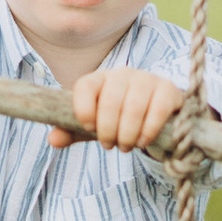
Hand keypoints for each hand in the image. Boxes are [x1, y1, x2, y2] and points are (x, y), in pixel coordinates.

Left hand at [56, 64, 188, 154]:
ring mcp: (147, 79)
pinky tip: (143, 141)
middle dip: (108, 131)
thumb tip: (53, 140)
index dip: (83, 111)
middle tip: (110, 145)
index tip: (88, 128)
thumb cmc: (120, 118)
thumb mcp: (94, 126)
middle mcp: (122, 74)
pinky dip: (148, 130)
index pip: (84, 87)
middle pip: (110, 101)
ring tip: (126, 146)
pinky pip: (157, 110)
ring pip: (133, 107)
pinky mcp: (168, 90)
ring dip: (127, 134)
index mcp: (99, 78)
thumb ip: (72, 131)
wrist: (158, 113)